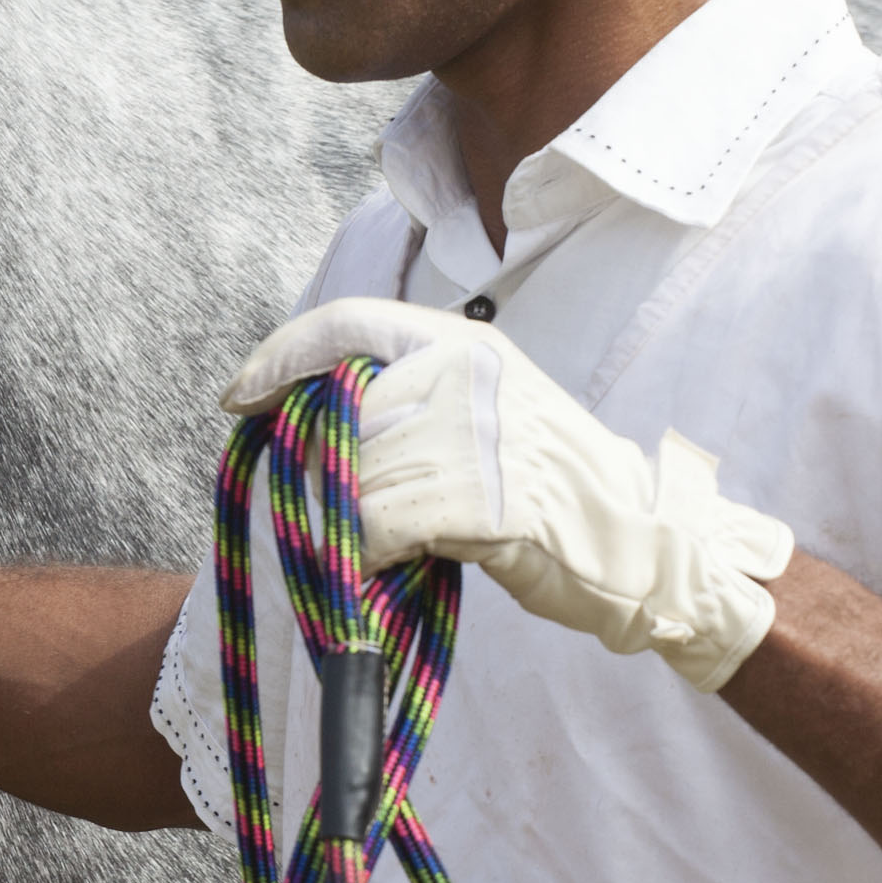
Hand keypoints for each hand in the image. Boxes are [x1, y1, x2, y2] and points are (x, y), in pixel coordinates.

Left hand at [224, 297, 794, 690]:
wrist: (641, 540)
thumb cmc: (547, 482)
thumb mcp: (482, 404)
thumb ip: (406, 391)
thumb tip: (304, 405)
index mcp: (463, 341)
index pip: (345, 321)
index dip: (280, 356)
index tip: (240, 396)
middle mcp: (467, 373)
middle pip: (340, 413)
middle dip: (325, 467)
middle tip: (340, 503)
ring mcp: (477, 434)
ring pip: (354, 475)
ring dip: (352, 519)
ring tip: (390, 539)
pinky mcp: (481, 501)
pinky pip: (379, 525)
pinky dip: (371, 553)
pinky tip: (397, 561)